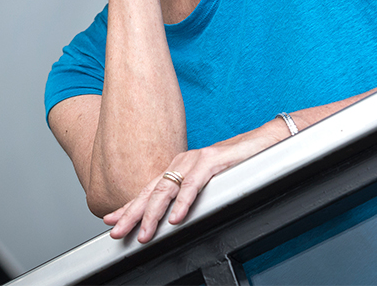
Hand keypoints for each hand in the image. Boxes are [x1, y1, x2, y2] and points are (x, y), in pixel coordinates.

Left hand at [102, 124, 286, 242]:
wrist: (266, 144)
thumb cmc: (239, 166)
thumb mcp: (207, 184)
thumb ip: (189, 197)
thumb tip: (174, 219)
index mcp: (179, 168)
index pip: (148, 190)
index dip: (129, 206)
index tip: (111, 220)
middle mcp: (182, 162)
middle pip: (151, 191)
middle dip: (132, 214)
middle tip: (118, 232)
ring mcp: (195, 160)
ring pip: (167, 190)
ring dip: (154, 214)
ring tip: (145, 232)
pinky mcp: (213, 161)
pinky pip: (193, 185)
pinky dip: (183, 203)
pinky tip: (176, 217)